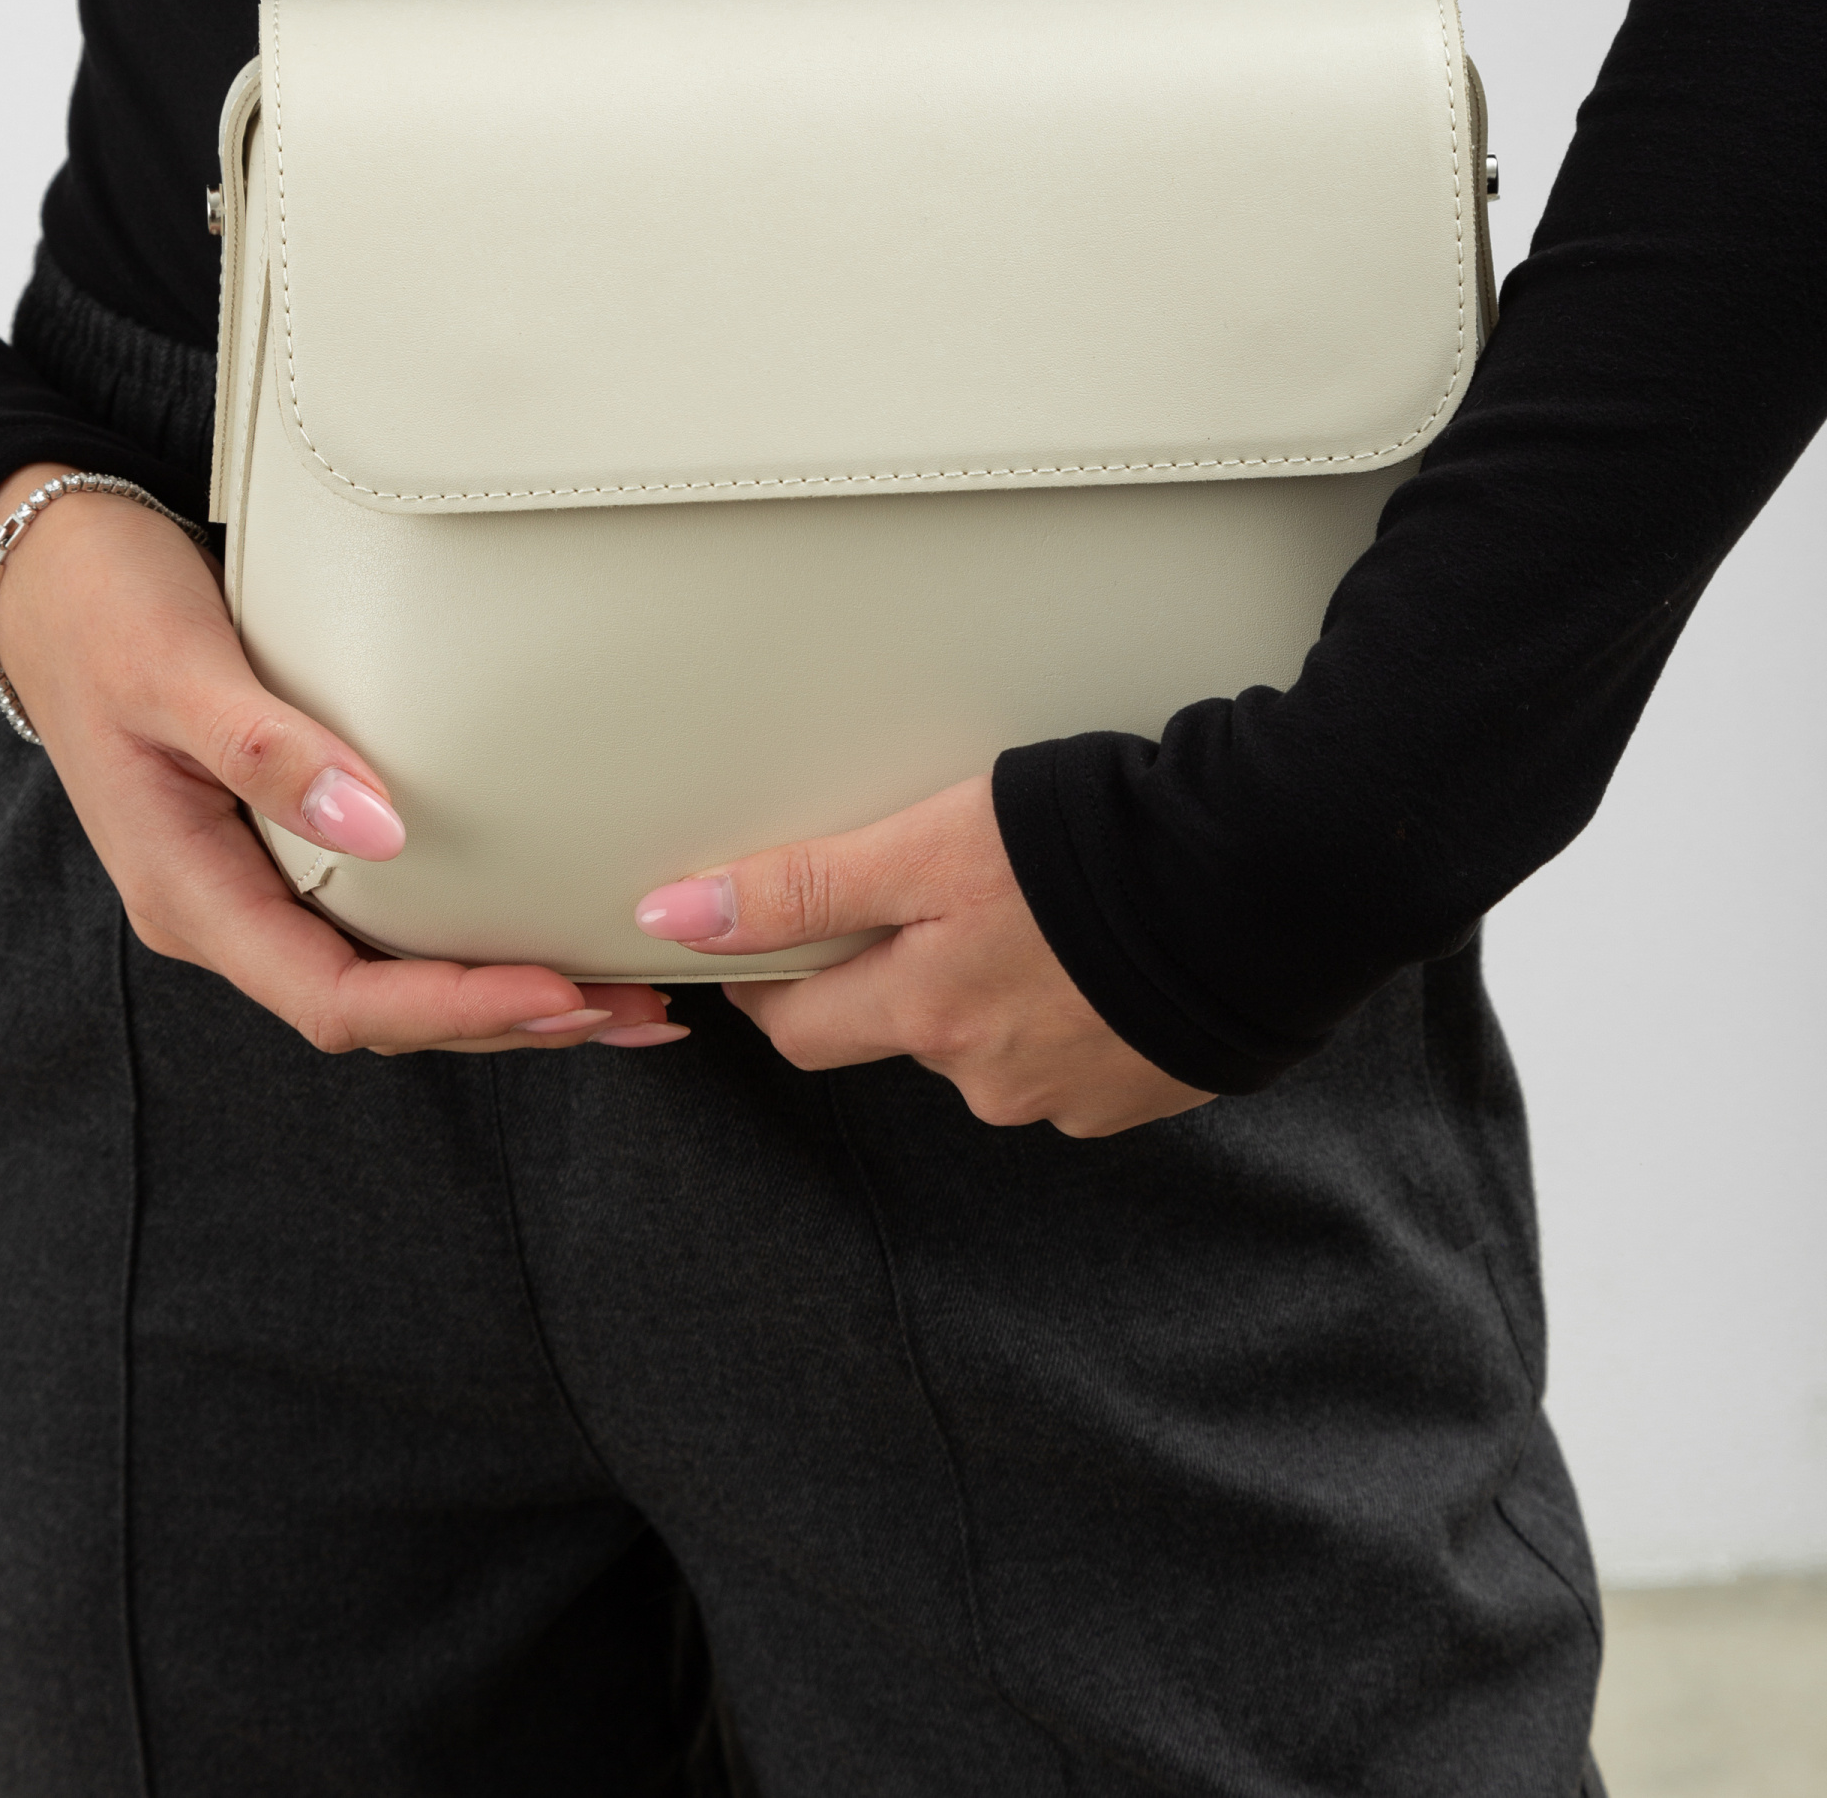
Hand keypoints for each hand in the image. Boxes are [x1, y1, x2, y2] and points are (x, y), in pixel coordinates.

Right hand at [0, 464, 684, 1054]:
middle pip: (375, 1013)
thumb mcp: (175, 670)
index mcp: (190, 893)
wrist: (52, 572)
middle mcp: (226, 910)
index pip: (331, 1000)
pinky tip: (538, 932)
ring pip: (384, 979)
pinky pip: (383, 925)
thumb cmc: (105, 613)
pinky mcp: (285, 850)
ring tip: (617, 999)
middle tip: (626, 1011)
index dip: (447, 1010)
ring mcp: (254, 885)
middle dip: (501, 1023)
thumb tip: (379, 827)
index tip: (556, 993)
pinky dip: (466, 943)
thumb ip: (266, 750)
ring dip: (497, 998)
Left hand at [632, 775, 1213, 1135]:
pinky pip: (1075, 1051)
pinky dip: (1070, 1005)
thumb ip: (802, 886)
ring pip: (992, 1044)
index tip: (774, 937)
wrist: (1267, 880)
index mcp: (931, 1018)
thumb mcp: (928, 846)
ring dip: (994, 988)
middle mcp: (993, 1079)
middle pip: (901, 1034)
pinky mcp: (1147, 1087)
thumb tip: (671, 917)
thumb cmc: (1096, 851)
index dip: (775, 977)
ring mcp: (1076, 1094)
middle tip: (929, 893)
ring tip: (1033, 907)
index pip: (803, 1026)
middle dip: (896, 976)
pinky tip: (1096, 948)